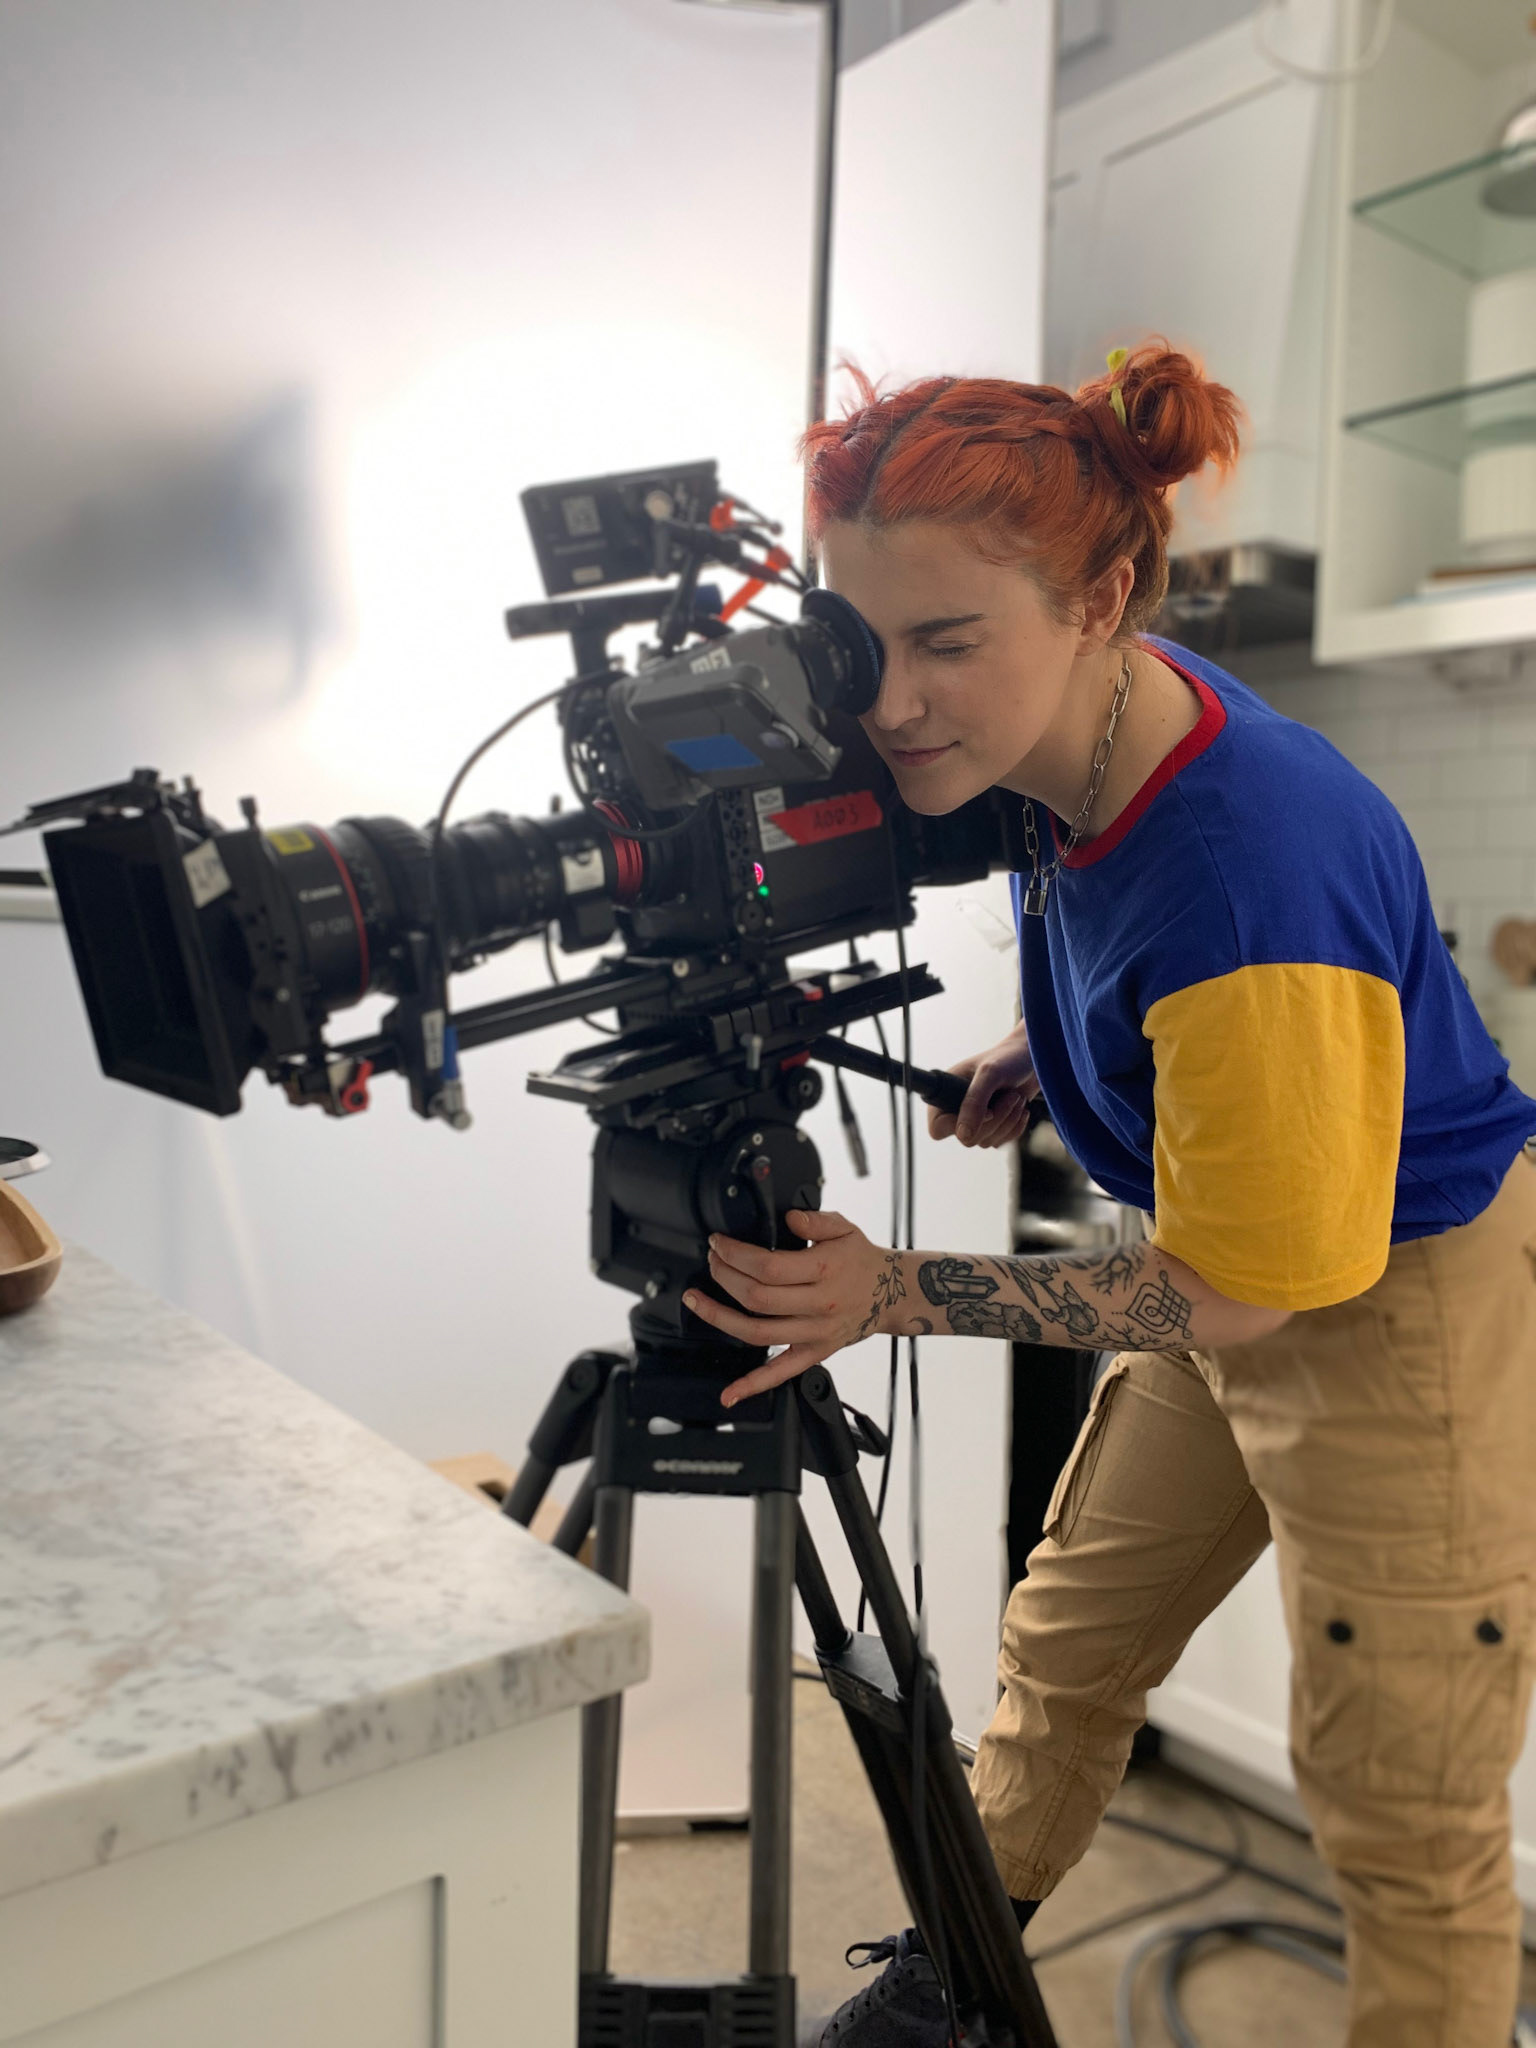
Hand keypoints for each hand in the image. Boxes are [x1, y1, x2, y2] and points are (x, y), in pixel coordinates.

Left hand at [683, 1209, 907, 1406]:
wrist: (891, 1293)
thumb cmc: (861, 1260)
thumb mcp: (844, 1228)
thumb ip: (815, 1220)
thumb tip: (789, 1218)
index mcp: (823, 1271)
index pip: (767, 1266)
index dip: (735, 1254)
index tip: (719, 1243)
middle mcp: (818, 1305)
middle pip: (757, 1298)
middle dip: (724, 1276)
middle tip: (711, 1261)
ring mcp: (814, 1333)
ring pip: (758, 1333)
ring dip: (720, 1318)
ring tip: (697, 1301)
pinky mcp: (814, 1353)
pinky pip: (780, 1373)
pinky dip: (753, 1385)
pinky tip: (730, 1393)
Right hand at [928, 1018, 1038, 1146]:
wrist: (1032, 1059)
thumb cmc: (1008, 1059)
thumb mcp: (989, 1074)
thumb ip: (974, 1102)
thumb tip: (963, 1134)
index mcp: (947, 1094)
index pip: (938, 1128)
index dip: (959, 1125)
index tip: (986, 1110)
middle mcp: (958, 1111)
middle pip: (967, 1139)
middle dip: (995, 1119)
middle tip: (1010, 1095)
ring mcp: (976, 1122)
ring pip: (986, 1142)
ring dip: (1007, 1120)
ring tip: (1016, 1096)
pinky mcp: (993, 1128)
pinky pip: (1000, 1142)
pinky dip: (1015, 1127)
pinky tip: (1021, 1108)